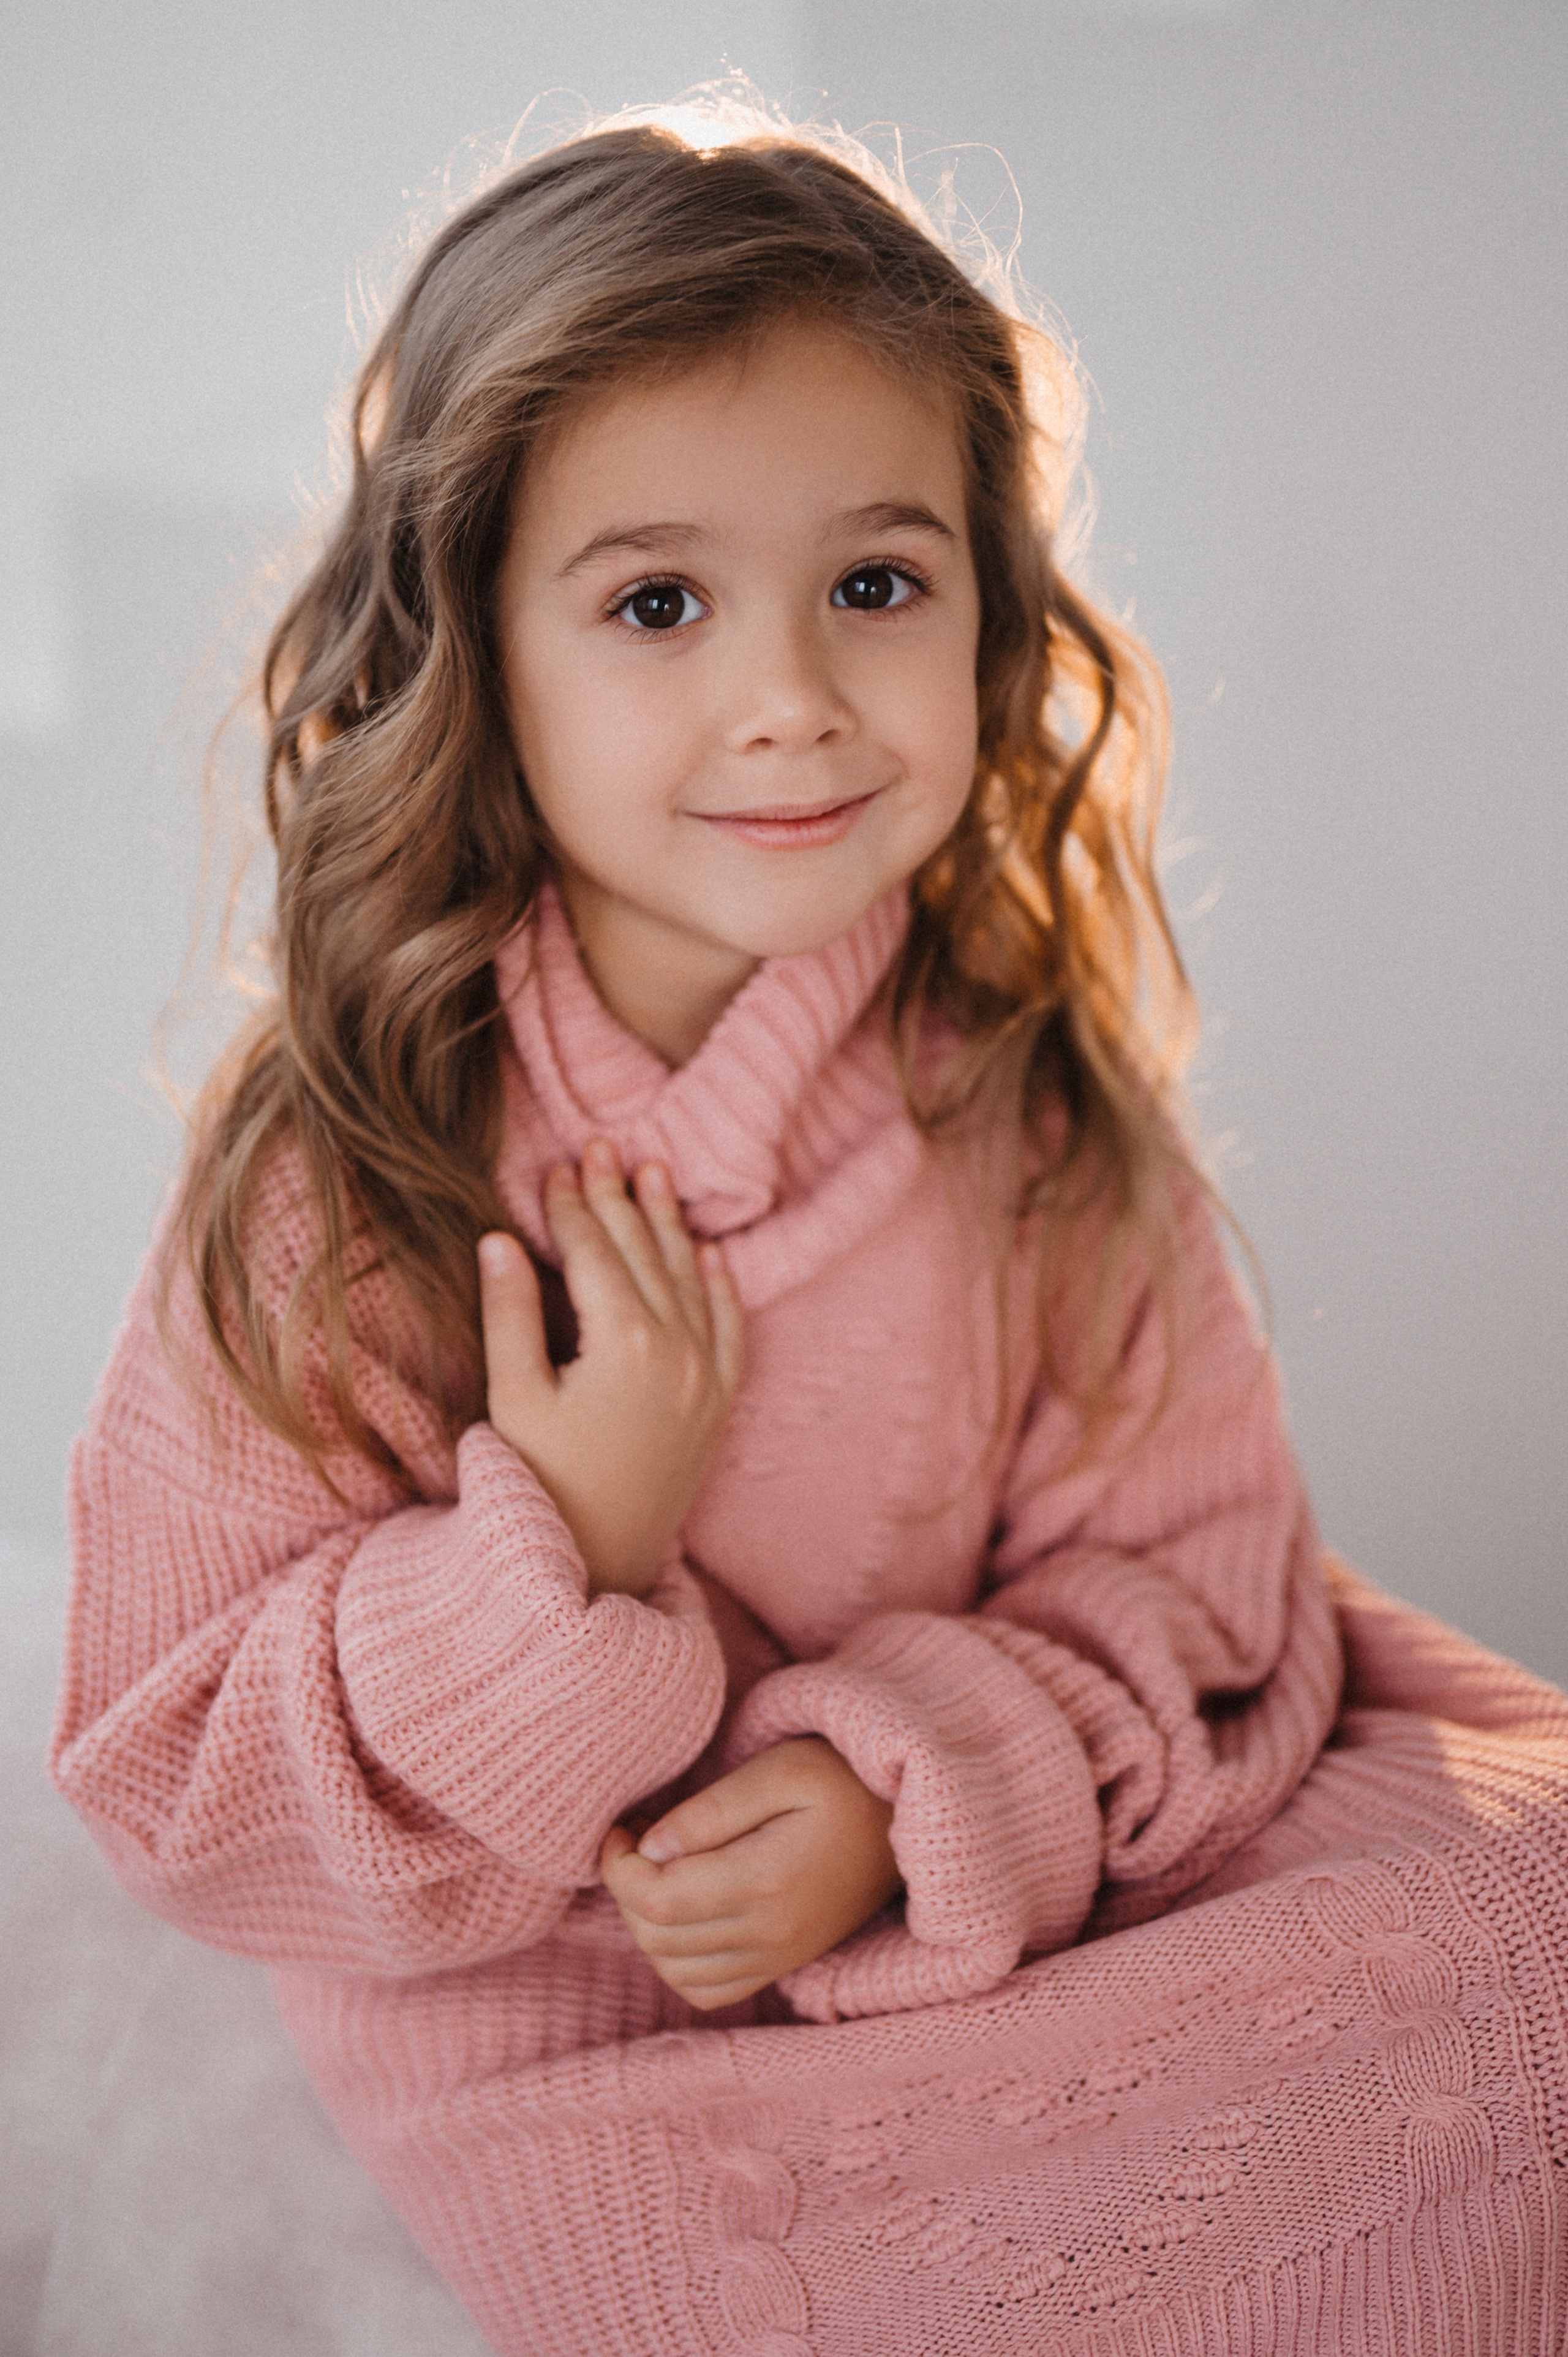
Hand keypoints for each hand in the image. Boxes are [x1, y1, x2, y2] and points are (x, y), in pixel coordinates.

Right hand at [478, 1141, 743, 1596]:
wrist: (599, 1568)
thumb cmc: (540, 1486)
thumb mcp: (513, 1399)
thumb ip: (509, 1314)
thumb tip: (499, 1238)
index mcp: (624, 1343)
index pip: (596, 1253)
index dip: (573, 1206)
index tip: (558, 1166)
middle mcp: (677, 1350)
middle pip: (643, 1253)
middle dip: (619, 1197)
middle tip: (603, 1146)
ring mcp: (705, 1377)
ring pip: (688, 1278)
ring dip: (668, 1223)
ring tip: (654, 1173)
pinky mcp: (718, 1405)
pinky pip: (727, 1327)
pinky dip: (717, 1284)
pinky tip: (707, 1253)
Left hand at [600, 1738, 902, 2010]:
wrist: (905, 1820)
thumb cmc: (843, 1780)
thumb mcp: (781, 1769)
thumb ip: (712, 1809)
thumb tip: (651, 1846)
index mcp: (766, 1881)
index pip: (658, 1899)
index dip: (618, 1868)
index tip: (619, 1829)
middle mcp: (770, 1933)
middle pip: (658, 1938)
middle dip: (625, 1892)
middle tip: (632, 1842)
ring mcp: (779, 1956)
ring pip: (676, 1971)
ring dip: (646, 1928)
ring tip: (653, 1875)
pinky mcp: (784, 1964)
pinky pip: (709, 1991)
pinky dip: (677, 1963)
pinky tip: (679, 1916)